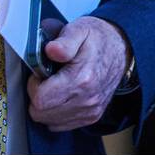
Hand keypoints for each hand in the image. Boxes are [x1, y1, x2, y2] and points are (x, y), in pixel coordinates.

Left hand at [26, 16, 130, 131]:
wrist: (121, 50)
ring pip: (50, 121)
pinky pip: (60, 125)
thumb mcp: (79, 29)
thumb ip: (64, 41)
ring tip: (54, 85)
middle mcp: (87, 99)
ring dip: (46, 105)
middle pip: (41, 114)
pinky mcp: (91, 117)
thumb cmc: (97, 39)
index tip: (40, 72)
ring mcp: (90, 110)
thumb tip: (51, 50)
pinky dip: (55, 112)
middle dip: (36, 96)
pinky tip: (61, 95)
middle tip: (45, 78)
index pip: (41, 99)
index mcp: (82, 78)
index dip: (33, 85)